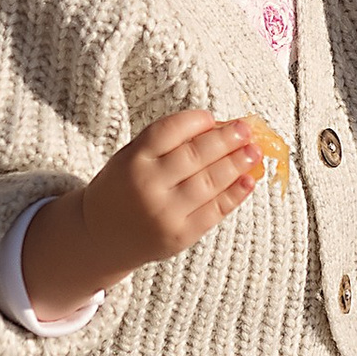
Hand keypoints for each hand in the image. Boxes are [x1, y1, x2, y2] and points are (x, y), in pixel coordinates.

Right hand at [22, 108, 263, 318]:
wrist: (101, 238)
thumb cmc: (123, 189)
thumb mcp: (131, 158)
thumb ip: (167, 143)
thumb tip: (220, 127)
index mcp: (132, 160)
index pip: (169, 131)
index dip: (196, 121)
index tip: (213, 117)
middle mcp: (147, 186)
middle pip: (194, 155)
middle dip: (226, 140)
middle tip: (247, 129)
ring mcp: (165, 213)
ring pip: (209, 182)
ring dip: (237, 164)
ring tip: (255, 152)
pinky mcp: (180, 236)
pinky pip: (213, 211)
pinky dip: (234, 195)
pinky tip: (249, 180)